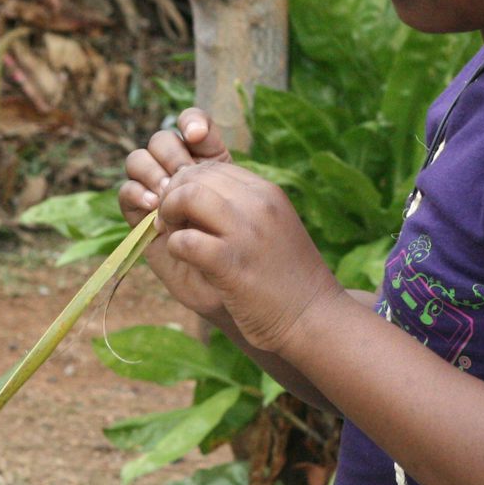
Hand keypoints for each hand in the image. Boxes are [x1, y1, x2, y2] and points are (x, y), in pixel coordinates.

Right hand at [119, 108, 231, 318]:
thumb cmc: (262, 260)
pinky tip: (151, 206)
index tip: (198, 137)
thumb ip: (224, 182)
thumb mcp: (252, 213)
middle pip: (163, 141)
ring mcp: (163, 200)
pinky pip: (127, 194)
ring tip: (164, 195)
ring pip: (141, 161)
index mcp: (216, 166)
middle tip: (181, 175)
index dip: (191, 122)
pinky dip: (134, 192)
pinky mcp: (144, 223)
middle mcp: (186, 179)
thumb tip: (194, 155)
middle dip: (170, 150)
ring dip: (149, 169)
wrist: (250, 304)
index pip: (194, 127)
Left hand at [156, 162, 343, 354]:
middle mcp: (258, 204)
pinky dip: (175, 246)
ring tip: (172, 234)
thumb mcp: (271, 228)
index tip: (183, 210)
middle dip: (171, 195)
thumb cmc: (287, 279)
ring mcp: (246, 232)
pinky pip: (186, 240)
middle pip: (195, 175)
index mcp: (266, 193)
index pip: (212, 167)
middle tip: (170, 222)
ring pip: (187, 195)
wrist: (314, 317)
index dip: (187, 184)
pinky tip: (184, 257)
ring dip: (168, 213)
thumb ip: (242, 209)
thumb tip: (196, 196)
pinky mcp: (232, 263)